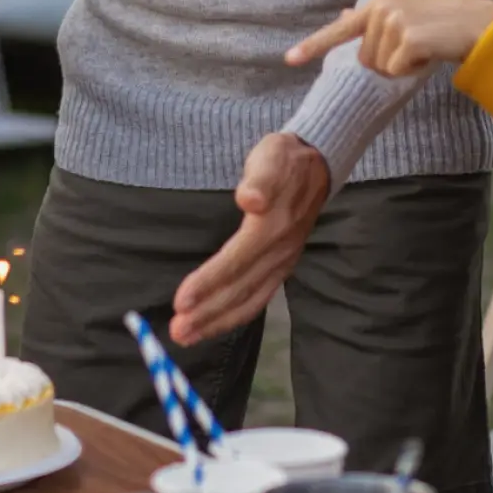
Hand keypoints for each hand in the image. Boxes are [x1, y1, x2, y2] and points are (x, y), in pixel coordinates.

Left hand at [170, 133, 329, 345]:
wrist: (316, 165)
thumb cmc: (284, 159)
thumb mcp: (272, 156)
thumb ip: (261, 178)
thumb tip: (250, 200)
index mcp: (273, 226)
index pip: (236, 260)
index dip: (209, 282)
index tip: (181, 300)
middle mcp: (279, 251)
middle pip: (240, 288)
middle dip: (208, 313)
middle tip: (176, 331)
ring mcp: (282, 263)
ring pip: (248, 300)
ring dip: (217, 321)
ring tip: (186, 336)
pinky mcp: (281, 268)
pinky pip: (257, 298)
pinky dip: (234, 316)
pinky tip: (213, 325)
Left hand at [286, 0, 492, 77]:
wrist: (475, 24)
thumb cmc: (437, 27)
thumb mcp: (401, 18)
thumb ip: (370, 21)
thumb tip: (343, 15)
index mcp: (375, 6)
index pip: (338, 31)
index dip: (313, 46)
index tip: (289, 60)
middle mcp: (380, 10)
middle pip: (364, 62)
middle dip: (388, 64)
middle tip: (414, 48)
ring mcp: (394, 23)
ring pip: (380, 69)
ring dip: (402, 68)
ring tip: (424, 48)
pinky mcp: (408, 39)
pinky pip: (395, 72)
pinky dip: (412, 71)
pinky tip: (429, 54)